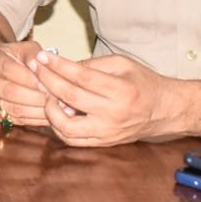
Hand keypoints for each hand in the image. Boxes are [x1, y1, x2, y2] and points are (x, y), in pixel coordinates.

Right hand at [0, 39, 50, 130]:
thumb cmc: (16, 56)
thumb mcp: (25, 48)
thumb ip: (35, 56)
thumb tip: (45, 68)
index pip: (8, 69)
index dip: (29, 78)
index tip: (47, 83)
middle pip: (10, 91)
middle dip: (36, 96)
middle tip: (57, 98)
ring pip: (13, 109)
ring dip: (38, 110)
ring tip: (57, 107)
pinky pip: (16, 120)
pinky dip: (35, 119)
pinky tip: (50, 115)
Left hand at [31, 50, 195, 146]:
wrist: (165, 110)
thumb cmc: (143, 83)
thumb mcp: (122, 64)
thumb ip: (92, 64)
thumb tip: (62, 66)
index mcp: (120, 90)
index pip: (80, 77)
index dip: (57, 66)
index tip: (42, 57)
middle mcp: (113, 114)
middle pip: (69, 98)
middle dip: (47, 81)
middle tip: (35, 69)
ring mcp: (107, 132)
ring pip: (66, 127)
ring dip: (49, 109)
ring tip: (46, 94)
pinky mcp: (103, 143)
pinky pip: (73, 140)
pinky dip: (58, 126)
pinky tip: (56, 111)